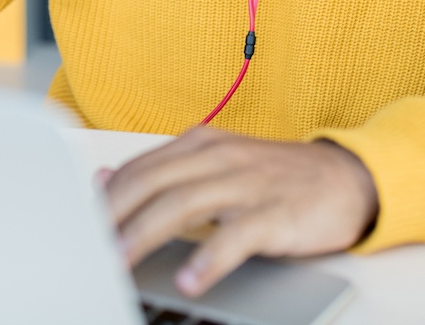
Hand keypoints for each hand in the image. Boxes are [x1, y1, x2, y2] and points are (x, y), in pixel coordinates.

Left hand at [103, 126, 377, 297]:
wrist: (346, 177)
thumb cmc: (274, 177)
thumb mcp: (215, 163)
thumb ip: (163, 170)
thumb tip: (105, 178)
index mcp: (200, 144)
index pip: (139, 167)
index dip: (106, 197)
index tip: (78, 223)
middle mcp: (218, 157)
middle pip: (151, 183)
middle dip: (113, 215)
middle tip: (86, 247)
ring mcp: (246, 183)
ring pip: (181, 205)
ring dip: (144, 235)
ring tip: (118, 263)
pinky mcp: (274, 213)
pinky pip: (235, 236)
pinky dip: (209, 259)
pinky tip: (190, 280)